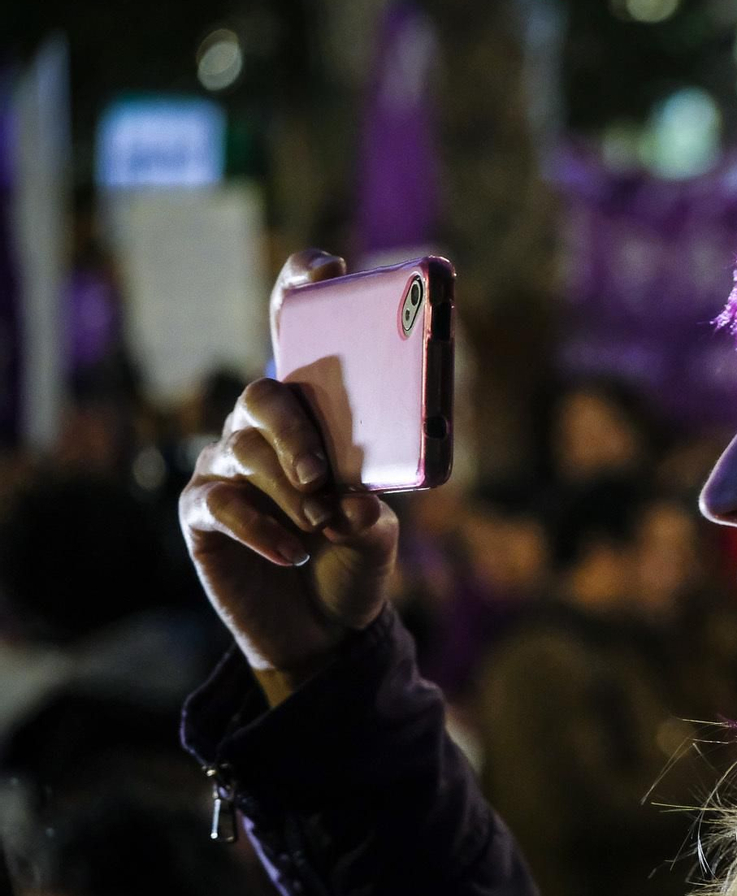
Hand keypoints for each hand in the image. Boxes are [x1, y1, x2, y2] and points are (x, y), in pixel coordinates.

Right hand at [179, 250, 398, 695]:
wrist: (325, 628)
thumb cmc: (353, 560)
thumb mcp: (377, 532)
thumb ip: (372, 510)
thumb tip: (355, 502)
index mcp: (313, 414)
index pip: (297, 340)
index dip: (301, 293)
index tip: (324, 267)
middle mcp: (263, 427)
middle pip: (263, 393)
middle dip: (296, 431)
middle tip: (323, 478)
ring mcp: (226, 465)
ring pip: (244, 449)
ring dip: (288, 491)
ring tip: (321, 529)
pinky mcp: (200, 511)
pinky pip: (221, 501)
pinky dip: (262, 527)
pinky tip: (294, 550)